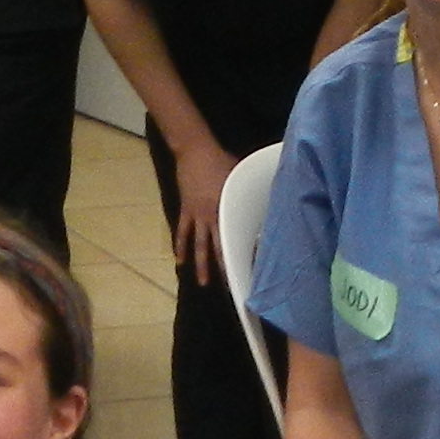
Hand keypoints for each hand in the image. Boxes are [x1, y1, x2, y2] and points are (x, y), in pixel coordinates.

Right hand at [167, 136, 236, 283]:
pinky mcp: (185, 210)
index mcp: (225, 209)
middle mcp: (210, 216)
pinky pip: (182, 232)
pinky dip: (180, 246)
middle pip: (216, 247)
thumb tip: (260, 204)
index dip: (239, 253)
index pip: (234, 236)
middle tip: (227, 286)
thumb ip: (246, 194)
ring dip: (200, 265)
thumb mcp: (239, 177)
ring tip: (202, 283)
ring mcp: (196, 215)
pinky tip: (178, 260)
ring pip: (198, 245)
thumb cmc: (221, 161)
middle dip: (222, 267)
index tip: (247, 269)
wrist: (194, 151)